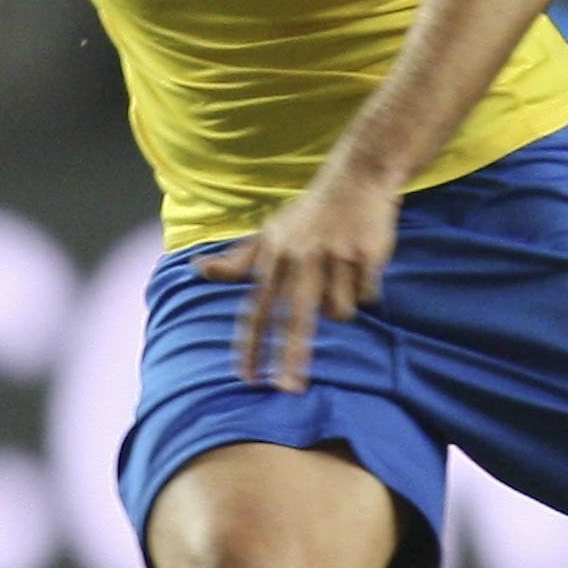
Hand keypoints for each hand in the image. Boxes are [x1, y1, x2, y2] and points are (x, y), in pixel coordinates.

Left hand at [196, 168, 402, 391]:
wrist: (357, 177)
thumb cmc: (309, 213)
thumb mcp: (270, 232)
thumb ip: (238, 260)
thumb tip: (200, 271)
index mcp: (275, 258)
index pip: (256, 309)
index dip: (250, 345)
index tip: (246, 377)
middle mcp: (302, 260)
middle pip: (295, 320)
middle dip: (291, 357)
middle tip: (289, 390)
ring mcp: (336, 259)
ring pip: (340, 311)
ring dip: (342, 303)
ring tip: (342, 274)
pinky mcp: (367, 257)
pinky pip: (367, 295)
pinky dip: (366, 287)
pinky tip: (363, 264)